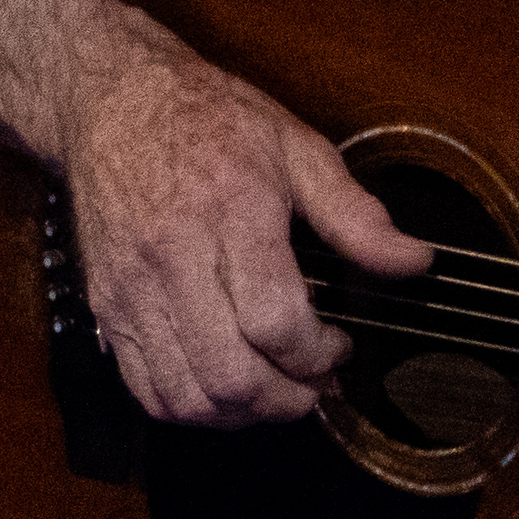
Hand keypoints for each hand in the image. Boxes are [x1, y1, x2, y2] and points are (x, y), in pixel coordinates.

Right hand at [49, 26, 429, 428]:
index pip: (275, 322)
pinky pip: (145, 389)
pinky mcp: (105, 308)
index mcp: (231, 214)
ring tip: (277, 392)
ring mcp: (131, 291)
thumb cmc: (210, 119)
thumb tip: (413, 262)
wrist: (115, 103)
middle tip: (316, 383)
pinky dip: (191, 408)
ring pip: (184, 397)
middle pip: (230, 375)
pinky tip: (226, 387)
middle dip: (287, 399)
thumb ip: (355, 214)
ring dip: (241, 415)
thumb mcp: (297, 146)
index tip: (342, 345)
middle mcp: (172, 260)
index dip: (318, 354)